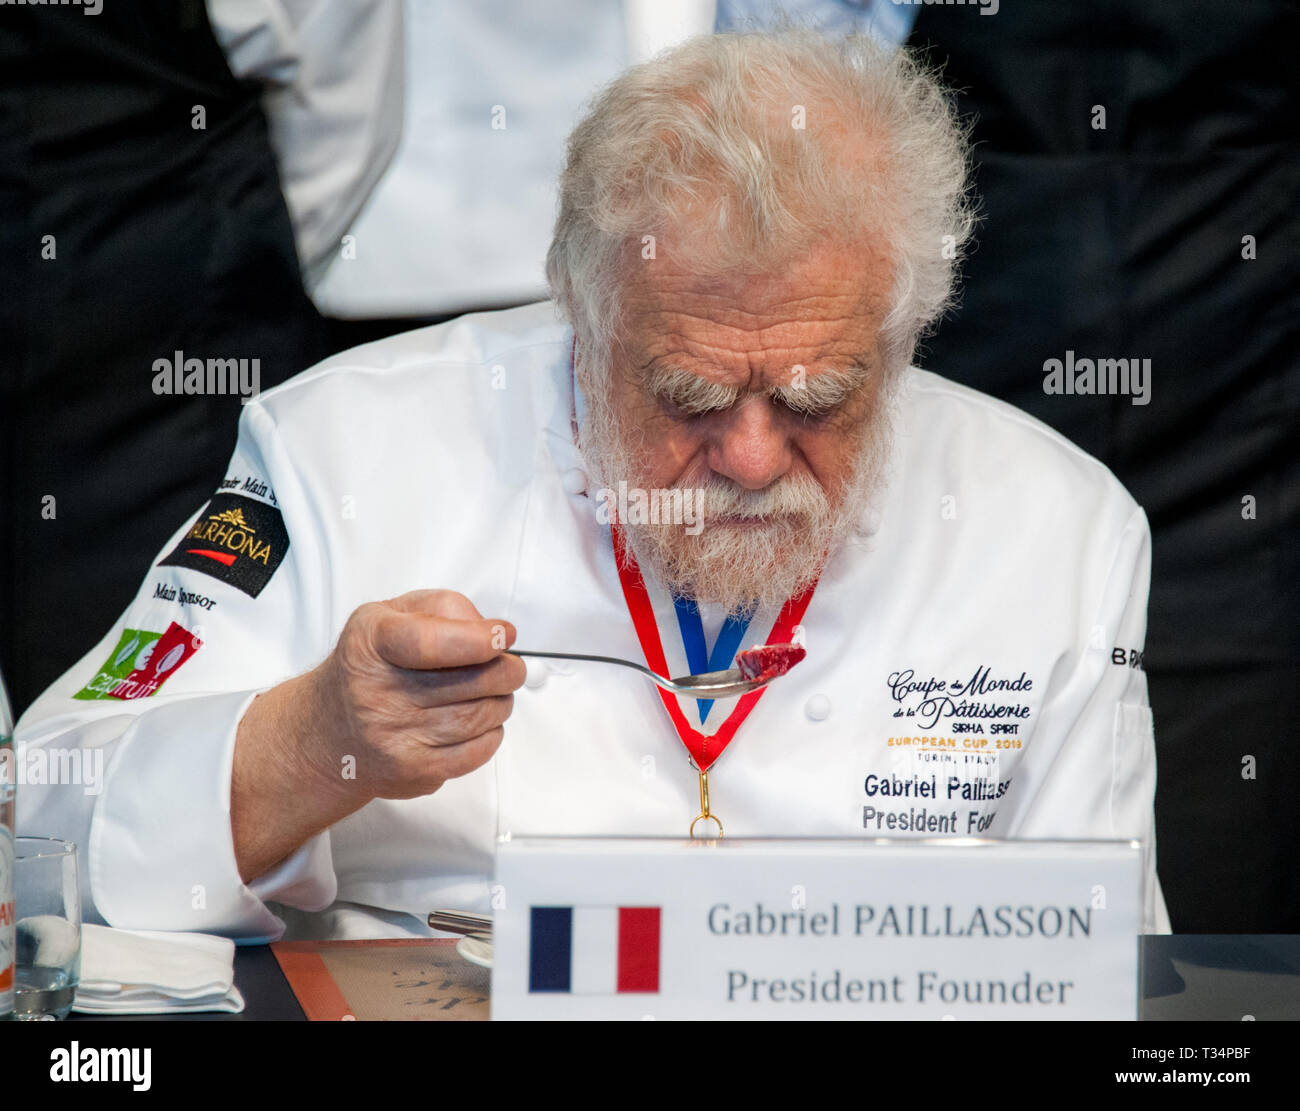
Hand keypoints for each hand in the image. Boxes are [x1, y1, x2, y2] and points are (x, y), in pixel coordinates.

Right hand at [312, 589, 526, 801]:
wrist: (330, 730)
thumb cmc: (369, 666)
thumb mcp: (391, 615)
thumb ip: (444, 609)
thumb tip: (491, 632)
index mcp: (372, 644)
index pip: (429, 642)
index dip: (477, 639)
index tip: (502, 635)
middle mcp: (376, 693)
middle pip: (470, 682)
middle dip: (506, 670)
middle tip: (509, 665)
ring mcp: (393, 737)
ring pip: (479, 717)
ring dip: (501, 701)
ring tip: (491, 692)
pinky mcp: (412, 771)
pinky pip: (476, 752)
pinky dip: (491, 733)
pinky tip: (480, 721)